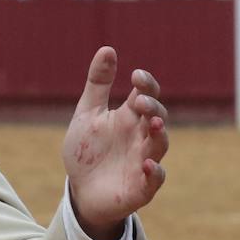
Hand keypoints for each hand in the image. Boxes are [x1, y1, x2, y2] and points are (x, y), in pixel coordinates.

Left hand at [62, 46, 168, 239]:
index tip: (135, 76)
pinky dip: (155, 172)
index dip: (146, 84)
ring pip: (160, 145)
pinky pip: (155, 179)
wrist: (80, 190)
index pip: (147, 95)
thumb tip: (108, 48)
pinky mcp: (142, 186)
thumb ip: (98, 84)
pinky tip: (147, 164)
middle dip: (153, 108)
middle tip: (141, 101)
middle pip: (158, 118)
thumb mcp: (87, 114)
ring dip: (159, 135)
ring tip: (153, 124)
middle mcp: (141, 137)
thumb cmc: (87, 151)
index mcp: (130, 117)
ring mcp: (144, 160)